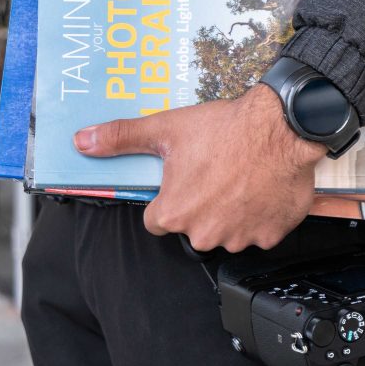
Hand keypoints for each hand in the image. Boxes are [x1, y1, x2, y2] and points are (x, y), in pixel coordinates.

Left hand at [73, 84, 326, 251]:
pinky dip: (260, 216)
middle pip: (193, 227)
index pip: (157, 221)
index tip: (182, 181)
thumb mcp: (166, 129)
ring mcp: (240, 238)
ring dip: (230, 213)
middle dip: (201, 206)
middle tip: (214, 173)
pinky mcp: (270, 235)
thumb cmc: (224, 129)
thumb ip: (121, 138)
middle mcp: (205, 234)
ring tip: (240, 178)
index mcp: (175, 213)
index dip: (168, 199)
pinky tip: (261, 188)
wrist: (282, 127)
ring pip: (226, 231)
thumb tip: (82, 142)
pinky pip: (259, 232)